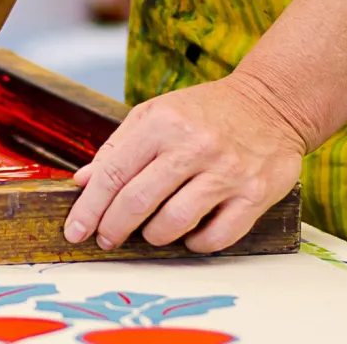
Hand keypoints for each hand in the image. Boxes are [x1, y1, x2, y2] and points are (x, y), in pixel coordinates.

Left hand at [63, 74, 306, 252]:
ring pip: (174, 223)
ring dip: (154, 236)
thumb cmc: (206, 112)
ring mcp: (226, 172)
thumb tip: (83, 182)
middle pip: (137, 202)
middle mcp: (193, 146)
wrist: (272, 103)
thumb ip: (118, 148)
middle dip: (113, 228)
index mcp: (162, 123)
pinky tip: (189, 234)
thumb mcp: (155, 114)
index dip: (89, 208)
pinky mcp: (254, 195)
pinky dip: (195, 243)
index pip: (112, 174)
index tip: (75, 230)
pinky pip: (216, 237)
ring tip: (151, 232)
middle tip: (106, 239)